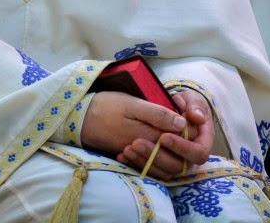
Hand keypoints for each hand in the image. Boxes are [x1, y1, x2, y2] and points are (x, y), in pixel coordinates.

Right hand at [80, 91, 194, 158]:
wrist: (81, 118)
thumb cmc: (107, 106)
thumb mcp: (133, 104)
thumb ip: (158, 114)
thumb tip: (182, 123)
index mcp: (149, 137)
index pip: (180, 140)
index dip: (188, 129)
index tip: (188, 112)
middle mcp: (146, 151)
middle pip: (175, 158)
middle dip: (183, 142)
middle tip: (182, 120)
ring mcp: (139, 157)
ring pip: (165, 164)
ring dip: (170, 149)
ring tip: (170, 127)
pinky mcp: (132, 157)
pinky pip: (151, 165)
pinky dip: (157, 155)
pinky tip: (156, 139)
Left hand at [117, 89, 214, 179]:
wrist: (166, 105)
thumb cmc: (182, 102)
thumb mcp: (189, 99)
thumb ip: (194, 106)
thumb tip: (196, 118)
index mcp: (202, 140)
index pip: (198, 152)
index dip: (182, 148)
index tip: (163, 137)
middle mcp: (190, 155)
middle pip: (178, 166)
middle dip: (157, 155)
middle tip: (137, 142)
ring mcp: (176, 161)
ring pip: (163, 171)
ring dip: (145, 161)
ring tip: (128, 148)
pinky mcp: (161, 164)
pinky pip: (151, 171)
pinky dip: (137, 164)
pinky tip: (123, 155)